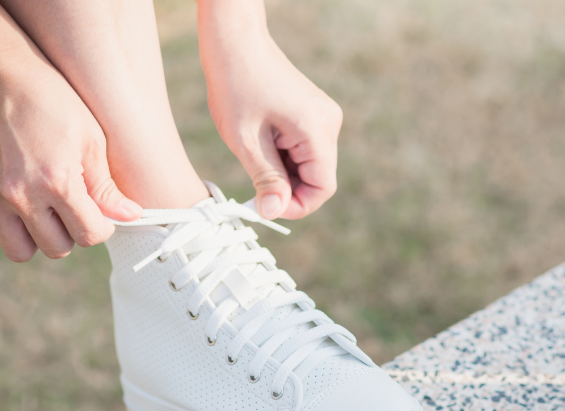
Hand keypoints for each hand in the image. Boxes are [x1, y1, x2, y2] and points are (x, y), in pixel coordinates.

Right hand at [0, 56, 140, 260]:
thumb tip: (131, 216)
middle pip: (56, 248)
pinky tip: (9, 206)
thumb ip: (107, 187)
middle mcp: (22, 195)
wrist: (0, 76)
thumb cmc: (54, 104)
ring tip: (41, 212)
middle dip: (70, 233)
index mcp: (59, 183)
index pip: (90, 236)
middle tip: (69, 208)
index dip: (101, 228)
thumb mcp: (91, 141)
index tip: (98, 213)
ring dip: (34, 238)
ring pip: (19, 251)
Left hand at [199, 5, 342, 220]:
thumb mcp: (245, 141)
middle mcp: (329, 124)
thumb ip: (266, 179)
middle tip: (253, 184)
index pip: (322, 188)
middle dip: (286, 188)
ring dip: (282, 172)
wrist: (235, 43)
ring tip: (253, 153)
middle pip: (318, 179)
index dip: (296, 206)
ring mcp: (323, 117)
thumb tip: (274, 213)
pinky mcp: (313, 114)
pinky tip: (261, 143)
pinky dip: (283, 157)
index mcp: (317, 130)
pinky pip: (305, 150)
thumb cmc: (236, 85)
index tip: (265, 205)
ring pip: (309, 166)